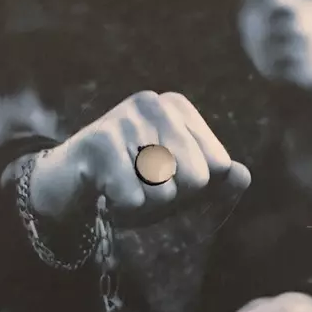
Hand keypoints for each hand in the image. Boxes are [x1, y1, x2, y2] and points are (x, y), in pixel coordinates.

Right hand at [25, 90, 250, 226]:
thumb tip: (242, 175)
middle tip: (141, 185)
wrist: (69, 184)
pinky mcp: (99, 140)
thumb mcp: (178, 184)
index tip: (165, 179)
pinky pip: (134, 197)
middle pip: (196, 178)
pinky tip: (104, 192)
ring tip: (122, 187)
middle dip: (170, 197)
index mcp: (179, 109)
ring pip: (165, 192)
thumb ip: (217, 181)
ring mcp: (125, 117)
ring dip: (144, 205)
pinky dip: (121, 208)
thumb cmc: (131, 181)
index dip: (193, 188)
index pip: (218, 167)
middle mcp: (155, 104)